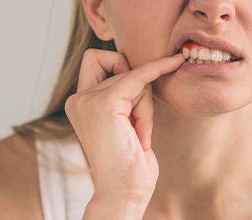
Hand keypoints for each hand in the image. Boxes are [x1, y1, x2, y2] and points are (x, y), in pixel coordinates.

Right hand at [65, 49, 184, 202]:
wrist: (124, 192)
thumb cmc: (130, 162)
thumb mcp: (124, 120)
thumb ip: (123, 94)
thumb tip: (144, 66)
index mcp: (80, 103)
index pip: (96, 60)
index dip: (119, 63)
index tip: (146, 67)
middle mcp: (78, 99)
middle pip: (120, 66)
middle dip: (138, 92)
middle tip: (138, 125)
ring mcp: (87, 101)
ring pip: (133, 76)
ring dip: (145, 104)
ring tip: (139, 135)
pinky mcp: (104, 104)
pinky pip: (139, 76)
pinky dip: (158, 69)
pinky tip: (174, 62)